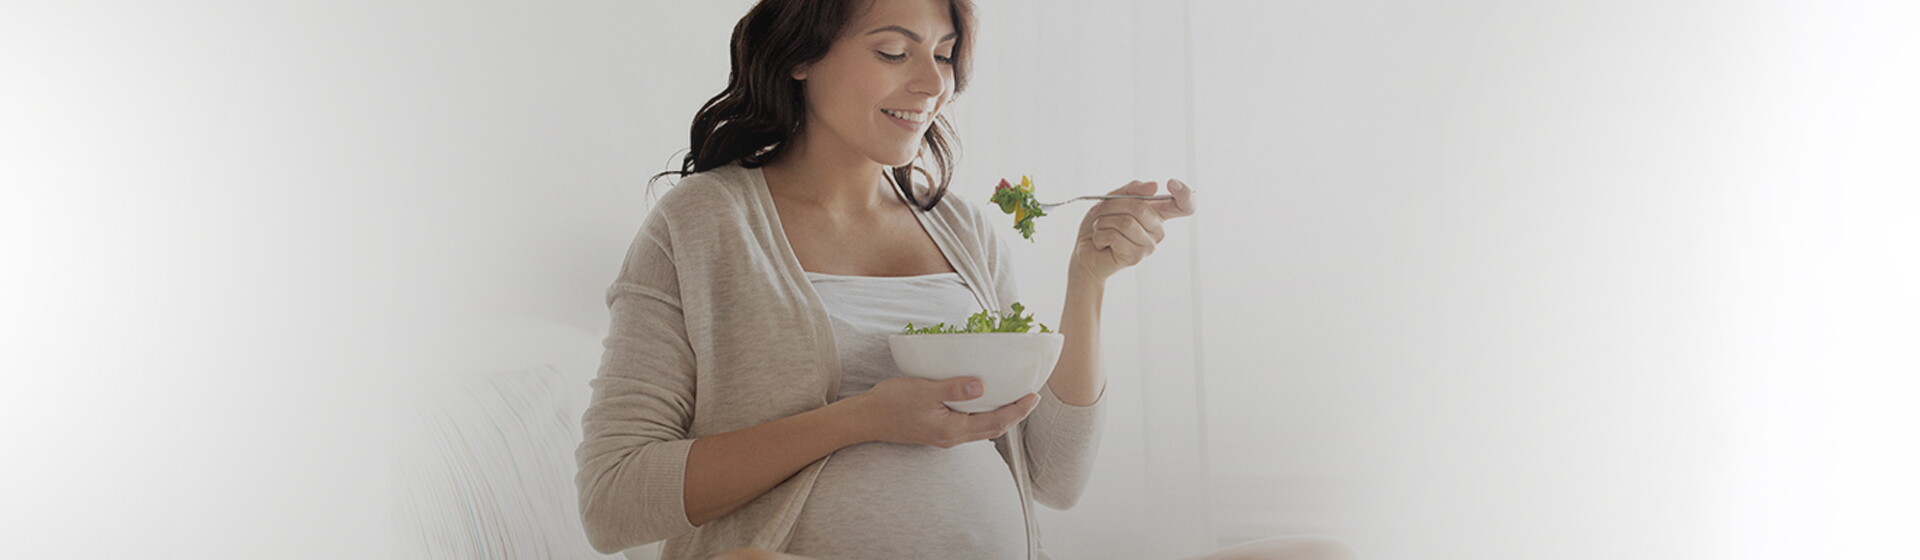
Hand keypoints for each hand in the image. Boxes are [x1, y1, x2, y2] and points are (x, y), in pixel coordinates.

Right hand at [845, 376, 1040, 447]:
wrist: (866, 419)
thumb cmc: (892, 403)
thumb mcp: (925, 390)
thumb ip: (954, 388)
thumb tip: (982, 385)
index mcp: (953, 429)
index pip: (996, 421)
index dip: (1018, 410)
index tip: (1034, 397)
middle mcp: (952, 437)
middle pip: (993, 428)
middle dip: (1015, 414)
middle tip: (1030, 398)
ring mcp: (945, 437)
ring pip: (982, 429)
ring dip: (1000, 416)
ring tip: (1012, 399)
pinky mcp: (938, 432)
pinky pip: (969, 426)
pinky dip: (983, 415)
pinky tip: (982, 402)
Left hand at [1068, 178, 1196, 282]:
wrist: (1085, 251)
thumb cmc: (1100, 224)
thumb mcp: (1112, 198)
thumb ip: (1132, 190)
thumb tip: (1154, 186)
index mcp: (1157, 214)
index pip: (1185, 206)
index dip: (1185, 194)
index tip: (1171, 183)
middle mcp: (1158, 230)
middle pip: (1141, 208)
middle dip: (1112, 206)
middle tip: (1099, 212)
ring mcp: (1148, 245)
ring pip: (1126, 222)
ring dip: (1103, 222)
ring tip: (1100, 228)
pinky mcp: (1135, 257)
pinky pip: (1115, 236)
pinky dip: (1100, 235)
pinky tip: (1100, 242)